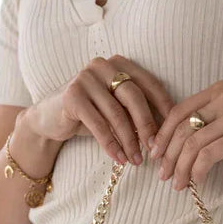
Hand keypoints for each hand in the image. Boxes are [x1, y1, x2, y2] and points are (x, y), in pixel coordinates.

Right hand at [21, 54, 174, 165]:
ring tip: (136, 160)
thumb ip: (136, 112)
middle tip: (154, 148)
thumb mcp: (116, 110)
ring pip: (116, 113)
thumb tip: (166, 131)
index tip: (173, 130)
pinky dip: (110, 144)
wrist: (48, 119)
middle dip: (147, 125)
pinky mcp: (72, 96)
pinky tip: (118, 158)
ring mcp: (85, 78)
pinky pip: (98, 124)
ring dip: (129, 140)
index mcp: (119, 63)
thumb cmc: (89, 115)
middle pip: (134, 96)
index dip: (163, 107)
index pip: (149, 83)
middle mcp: (102, 65)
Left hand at [149, 81, 222, 189]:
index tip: (155, 155)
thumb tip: (171, 146)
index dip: (162, 136)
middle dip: (168, 156)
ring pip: (192, 144)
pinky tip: (197, 182)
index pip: (178, 112)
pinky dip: (197, 171)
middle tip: (163, 176)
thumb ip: (208, 124)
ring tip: (177, 184)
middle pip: (182, 129)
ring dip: (180, 168)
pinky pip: (207, 156)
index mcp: (219, 90)